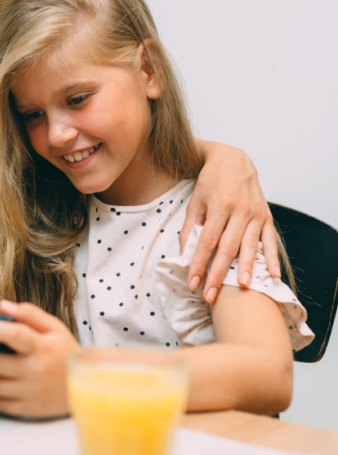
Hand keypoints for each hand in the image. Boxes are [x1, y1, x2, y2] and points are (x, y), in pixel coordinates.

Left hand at [0, 300, 79, 417]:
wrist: (87, 386)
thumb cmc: (66, 352)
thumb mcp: (55, 328)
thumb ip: (30, 314)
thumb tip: (4, 305)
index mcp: (42, 347)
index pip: (13, 335)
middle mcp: (35, 370)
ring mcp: (31, 391)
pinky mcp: (30, 408)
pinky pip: (2, 405)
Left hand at [183, 142, 279, 303]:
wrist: (233, 159)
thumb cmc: (211, 181)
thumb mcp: (195, 200)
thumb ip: (190, 227)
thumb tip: (183, 254)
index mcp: (220, 205)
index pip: (207, 241)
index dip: (199, 264)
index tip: (192, 283)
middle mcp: (240, 210)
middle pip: (228, 248)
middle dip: (219, 274)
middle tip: (211, 295)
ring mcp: (256, 214)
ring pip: (250, 247)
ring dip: (246, 269)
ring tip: (241, 289)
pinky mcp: (267, 217)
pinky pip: (270, 241)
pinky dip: (271, 259)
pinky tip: (272, 275)